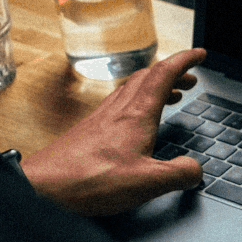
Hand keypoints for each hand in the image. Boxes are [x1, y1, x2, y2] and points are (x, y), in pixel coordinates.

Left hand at [21, 48, 206, 215]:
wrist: (43, 187)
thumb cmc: (89, 181)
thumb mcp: (147, 183)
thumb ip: (179, 174)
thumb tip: (196, 170)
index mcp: (137, 115)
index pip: (164, 75)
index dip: (185, 61)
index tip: (199, 55)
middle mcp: (118, 110)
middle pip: (148, 77)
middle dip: (172, 72)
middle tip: (189, 78)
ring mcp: (101, 118)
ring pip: (132, 88)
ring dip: (154, 85)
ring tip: (169, 95)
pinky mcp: (89, 131)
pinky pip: (119, 103)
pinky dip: (137, 101)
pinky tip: (135, 119)